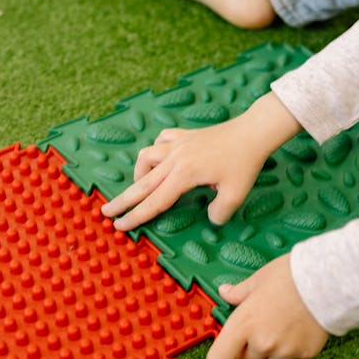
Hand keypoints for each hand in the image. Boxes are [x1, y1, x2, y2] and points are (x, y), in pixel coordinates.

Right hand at [101, 92, 300, 230]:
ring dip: (140, 173)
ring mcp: (178, 144)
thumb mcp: (236, 195)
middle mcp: (175, 159)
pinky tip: (160, 158)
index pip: (155, 202)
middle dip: (123, 200)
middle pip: (142, 183)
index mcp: (184, 175)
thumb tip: (210, 219)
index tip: (120, 226)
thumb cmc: (245, 163)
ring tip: (140, 186)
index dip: (137, 216)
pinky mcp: (184, 135)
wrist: (252, 132)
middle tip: (106, 212)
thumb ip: (218, 213)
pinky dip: (156, 152)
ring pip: (147, 157)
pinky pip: (161, 142)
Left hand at [206, 255, 328, 358]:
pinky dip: (289, 357)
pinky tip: (294, 337)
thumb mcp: (258, 279)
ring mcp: (284, 352)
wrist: (328, 280)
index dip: (219, 357)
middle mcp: (262, 343)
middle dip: (246, 355)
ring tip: (275, 340)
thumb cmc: (291, 275)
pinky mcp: (304, 355)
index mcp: (244, 324)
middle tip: (255, 337)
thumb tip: (224, 292)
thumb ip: (238, 292)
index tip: (226, 350)